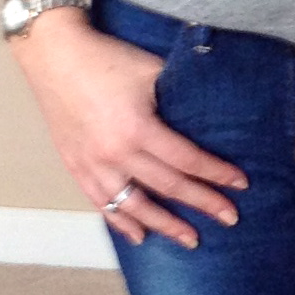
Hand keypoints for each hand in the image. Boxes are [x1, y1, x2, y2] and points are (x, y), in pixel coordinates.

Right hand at [12, 15, 246, 245]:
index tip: (240, 185)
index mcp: (138, 128)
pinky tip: (139, 236)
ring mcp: (92, 164)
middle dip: (203, 204)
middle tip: (230, 219)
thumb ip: (178, 95)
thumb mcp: (151, 70)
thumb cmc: (106, 58)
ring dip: (165, 225)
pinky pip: (101, 203)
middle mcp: (115, 153)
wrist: (53, 54)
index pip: (187, 160)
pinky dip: (121, 222)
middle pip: (168, 187)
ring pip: (135, 206)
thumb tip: (210, 111)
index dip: (216, 174)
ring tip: (190, 240)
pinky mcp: (75, 166)